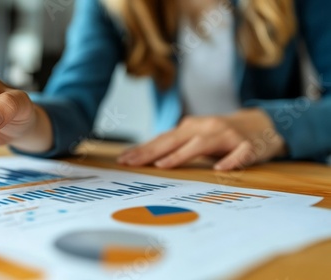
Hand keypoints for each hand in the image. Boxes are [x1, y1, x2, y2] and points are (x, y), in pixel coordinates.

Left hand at [117, 109, 286, 169]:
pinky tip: (220, 169)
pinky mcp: (249, 145)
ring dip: (181, 154)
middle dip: (151, 152)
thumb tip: (147, 158)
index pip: (162, 139)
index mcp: (191, 128)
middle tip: (132, 163)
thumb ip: (177, 146)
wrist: (263, 124)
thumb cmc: (223, 136)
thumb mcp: (197, 138)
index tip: (123, 160)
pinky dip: (231, 160)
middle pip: (174, 139)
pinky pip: (240, 153)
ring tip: (163, 165)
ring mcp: (227, 135)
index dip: (142, 149)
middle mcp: (206, 128)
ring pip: (202, 143)